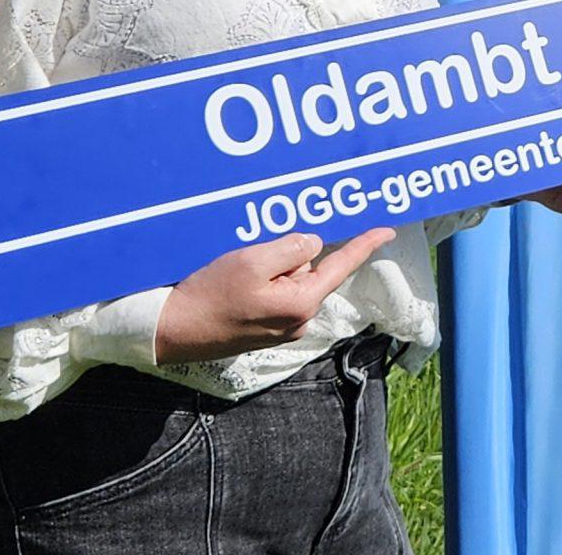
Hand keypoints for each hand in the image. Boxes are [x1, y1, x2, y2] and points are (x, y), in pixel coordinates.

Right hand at [153, 227, 393, 364]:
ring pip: (290, 280)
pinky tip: (235, 285)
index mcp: (302, 302)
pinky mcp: (265, 330)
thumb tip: (313, 246)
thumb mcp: (252, 261)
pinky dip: (261, 282)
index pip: (340, 265)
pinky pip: (276, 294)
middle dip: (289, 255)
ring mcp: (282, 328)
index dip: (364, 244)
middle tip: (252, 256)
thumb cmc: (211, 295)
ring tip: (237, 274)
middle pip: (310, 269)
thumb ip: (290, 248)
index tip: (388, 230)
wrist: (173, 331)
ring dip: (272, 269)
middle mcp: (299, 320)